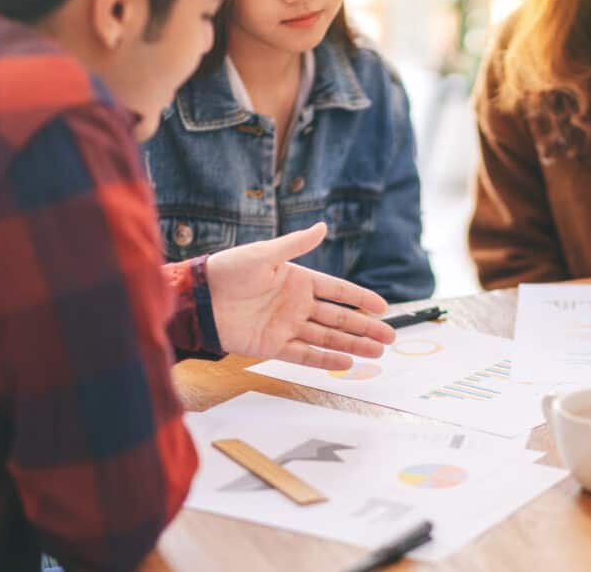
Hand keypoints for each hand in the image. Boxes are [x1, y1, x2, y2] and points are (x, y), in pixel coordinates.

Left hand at [205, 223, 395, 369]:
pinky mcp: (273, 345)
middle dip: (365, 328)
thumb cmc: (229, 270)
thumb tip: (322, 227)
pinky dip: (325, 360)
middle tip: (390, 338)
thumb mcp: (265, 254)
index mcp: (299, 280)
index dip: (361, 299)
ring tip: (377, 354)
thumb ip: (296, 244)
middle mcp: (297, 305)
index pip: (338, 291)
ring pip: (327, 338)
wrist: (200, 297)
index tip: (383, 308)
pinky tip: (346, 363)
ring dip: (352, 346)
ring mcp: (287, 326)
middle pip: (339, 319)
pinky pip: (304, 354)